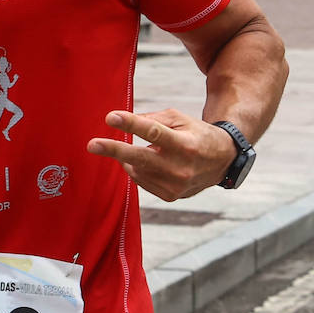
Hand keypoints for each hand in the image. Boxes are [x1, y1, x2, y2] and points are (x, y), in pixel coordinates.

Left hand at [86, 108, 235, 200]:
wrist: (221, 162)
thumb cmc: (195, 134)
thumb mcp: (179, 119)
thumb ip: (151, 119)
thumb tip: (123, 121)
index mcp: (185, 144)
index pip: (154, 132)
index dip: (131, 124)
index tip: (110, 117)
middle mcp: (181, 167)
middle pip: (141, 158)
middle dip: (114, 150)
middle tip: (92, 145)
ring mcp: (176, 185)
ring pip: (137, 169)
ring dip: (127, 156)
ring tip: (136, 149)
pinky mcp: (170, 195)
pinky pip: (141, 180)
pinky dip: (136, 168)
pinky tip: (145, 161)